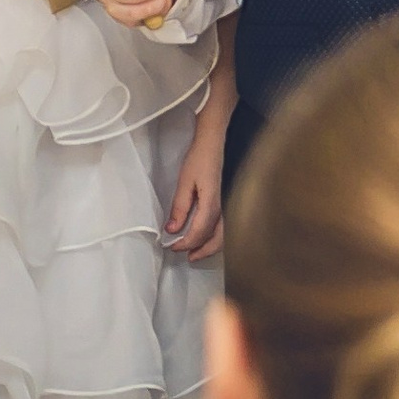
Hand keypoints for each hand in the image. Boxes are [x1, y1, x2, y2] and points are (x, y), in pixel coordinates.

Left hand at [165, 119, 226, 259]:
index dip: (187, 242)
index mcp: (212, 201)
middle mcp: (223, 205)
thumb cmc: (198, 159)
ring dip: (210, 245)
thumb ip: (180, 207)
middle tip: (186, 256)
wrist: (213, 142)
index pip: (201, 230)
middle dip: (203, 249)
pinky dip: (215, 236)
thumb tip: (172, 229)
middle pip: (219, 236)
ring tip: (195, 251)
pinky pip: (224, 225)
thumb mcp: (184, 182)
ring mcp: (227, 203)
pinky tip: (205, 236)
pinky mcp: (225, 200)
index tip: (172, 247)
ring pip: (224, 233)